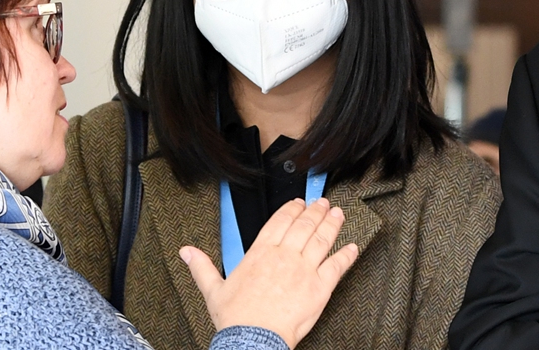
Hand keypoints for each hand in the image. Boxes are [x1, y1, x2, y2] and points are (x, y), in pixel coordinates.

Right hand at [180, 197, 358, 348]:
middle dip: (315, 211)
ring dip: (331, 224)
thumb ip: (202, 266)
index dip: (292, 209)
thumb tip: (187, 252)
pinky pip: (336, 267)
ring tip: (337, 214)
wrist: (252, 340)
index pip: (279, 222)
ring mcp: (304, 270)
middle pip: (304, 225)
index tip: (299, 204)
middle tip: (322, 203)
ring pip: (322, 240)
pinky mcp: (319, 288)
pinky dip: (346, 256)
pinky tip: (352, 247)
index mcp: (260, 253)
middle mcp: (284, 257)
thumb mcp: (213, 289)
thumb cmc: (235, 318)